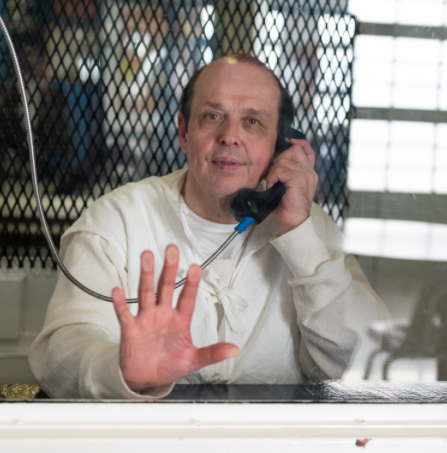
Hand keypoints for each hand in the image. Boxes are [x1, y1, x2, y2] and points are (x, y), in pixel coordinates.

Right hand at [111, 245, 238, 391]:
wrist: (146, 378)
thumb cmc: (170, 364)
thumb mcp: (193, 361)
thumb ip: (211, 353)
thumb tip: (235, 350)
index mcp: (180, 320)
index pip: (187, 298)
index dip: (191, 284)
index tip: (196, 268)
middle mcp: (163, 314)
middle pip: (166, 287)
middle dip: (169, 269)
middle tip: (172, 249)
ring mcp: (146, 319)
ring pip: (146, 293)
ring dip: (146, 275)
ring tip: (147, 255)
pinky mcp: (130, 328)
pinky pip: (124, 313)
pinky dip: (119, 303)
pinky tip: (117, 290)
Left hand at [266, 138, 317, 235]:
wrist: (293, 222)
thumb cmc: (288, 207)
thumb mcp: (288, 186)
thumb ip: (287, 172)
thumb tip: (276, 161)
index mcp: (309, 173)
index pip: (307, 150)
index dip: (298, 143)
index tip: (290, 141)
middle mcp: (310, 172)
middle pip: (294, 150)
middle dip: (280, 160)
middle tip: (275, 175)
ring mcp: (306, 175)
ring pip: (284, 161)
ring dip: (274, 172)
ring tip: (273, 184)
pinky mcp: (299, 179)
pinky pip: (280, 170)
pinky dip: (273, 177)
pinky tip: (273, 187)